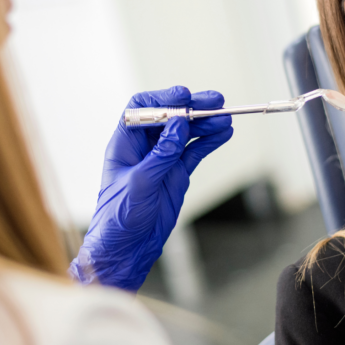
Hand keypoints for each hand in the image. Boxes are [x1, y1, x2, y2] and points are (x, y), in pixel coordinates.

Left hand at [69, 86, 233, 290]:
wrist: (127, 247)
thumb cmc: (119, 217)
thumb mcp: (140, 183)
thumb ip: (161, 154)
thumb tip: (179, 124)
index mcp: (125, 143)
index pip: (142, 108)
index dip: (163, 99)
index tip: (184, 97)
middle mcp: (144, 147)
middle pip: (170, 116)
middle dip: (192, 107)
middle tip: (216, 102)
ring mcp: (163, 159)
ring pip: (187, 132)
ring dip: (206, 123)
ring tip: (225, 118)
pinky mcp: (177, 173)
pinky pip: (195, 151)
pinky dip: (210, 141)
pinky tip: (224, 133)